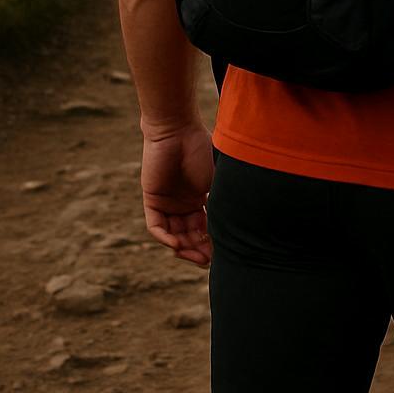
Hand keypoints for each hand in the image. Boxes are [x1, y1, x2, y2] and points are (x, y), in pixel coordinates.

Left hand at [140, 120, 214, 267]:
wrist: (178, 131)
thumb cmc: (202, 150)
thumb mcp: (218, 181)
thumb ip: (223, 203)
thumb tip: (241, 227)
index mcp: (201, 197)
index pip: (205, 228)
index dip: (212, 242)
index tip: (222, 253)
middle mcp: (183, 203)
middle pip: (189, 235)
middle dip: (198, 250)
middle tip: (207, 261)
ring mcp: (167, 202)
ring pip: (173, 234)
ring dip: (183, 248)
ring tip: (195, 256)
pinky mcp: (152, 200)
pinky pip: (156, 226)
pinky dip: (165, 237)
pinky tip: (177, 244)